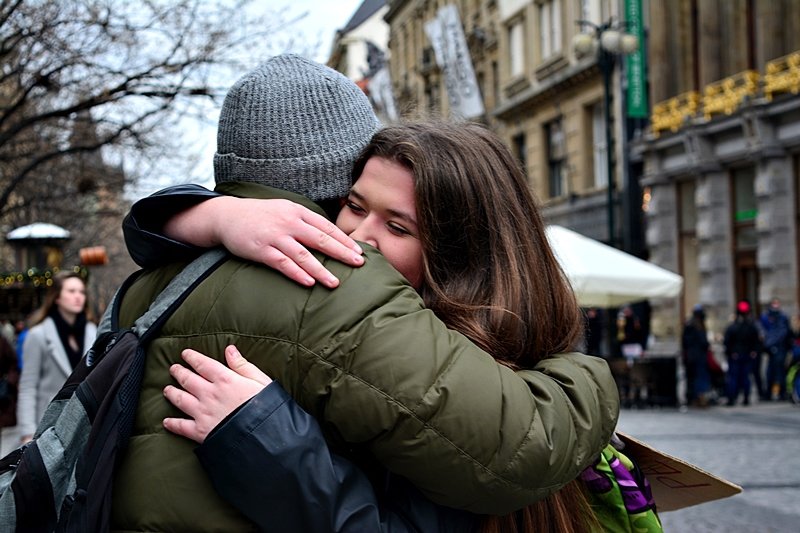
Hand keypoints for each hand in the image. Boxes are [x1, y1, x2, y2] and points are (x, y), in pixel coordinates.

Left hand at [163, 345, 271, 443]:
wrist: (263, 436)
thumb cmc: (267, 408)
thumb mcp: (260, 381)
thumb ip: (242, 365)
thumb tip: (230, 350)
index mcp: (225, 379)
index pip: (203, 364)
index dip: (192, 358)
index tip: (185, 354)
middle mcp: (210, 394)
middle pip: (188, 380)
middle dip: (179, 372)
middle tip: (173, 368)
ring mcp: (202, 413)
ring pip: (180, 400)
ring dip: (172, 393)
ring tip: (167, 389)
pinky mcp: (200, 431)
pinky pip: (181, 426)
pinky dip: (172, 424)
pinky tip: (166, 421)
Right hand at [166, 196, 363, 287]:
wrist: (227, 215)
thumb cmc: (261, 216)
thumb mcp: (285, 210)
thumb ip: (305, 221)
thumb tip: (329, 237)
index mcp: (298, 212)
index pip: (326, 227)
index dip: (344, 240)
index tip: (359, 252)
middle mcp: (289, 222)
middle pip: (320, 239)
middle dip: (341, 252)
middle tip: (358, 264)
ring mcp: (275, 236)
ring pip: (303, 254)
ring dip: (320, 269)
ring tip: (335, 282)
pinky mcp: (261, 249)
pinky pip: (282, 263)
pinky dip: (296, 273)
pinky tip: (309, 282)